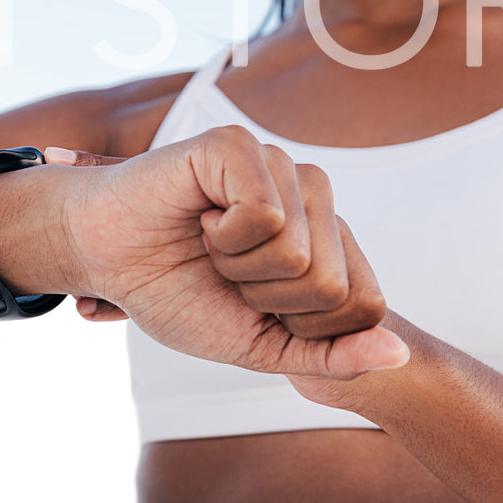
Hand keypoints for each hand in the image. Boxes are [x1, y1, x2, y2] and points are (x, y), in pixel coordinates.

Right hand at [44, 129, 409, 381]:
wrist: (103, 259)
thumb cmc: (175, 293)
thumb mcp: (261, 345)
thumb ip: (329, 355)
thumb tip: (398, 356)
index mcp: (325, 236)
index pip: (366, 306)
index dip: (304, 328)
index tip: (256, 306)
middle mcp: (312, 193)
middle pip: (332, 287)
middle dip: (266, 301)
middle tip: (225, 273)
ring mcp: (278, 164)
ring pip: (299, 254)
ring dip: (239, 269)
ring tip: (212, 244)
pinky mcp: (240, 147)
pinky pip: (265, 215)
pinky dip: (222, 238)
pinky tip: (201, 218)